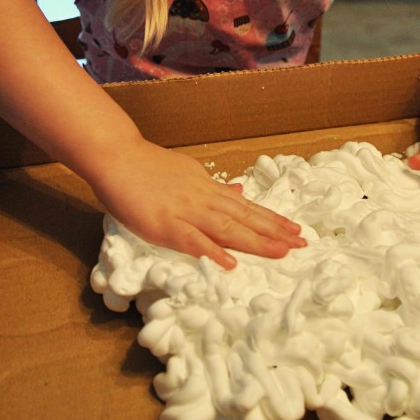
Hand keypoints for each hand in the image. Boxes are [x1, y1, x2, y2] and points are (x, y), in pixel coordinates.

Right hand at [90, 136, 305, 268]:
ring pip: (227, 228)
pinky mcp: (164, 224)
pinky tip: (230, 263)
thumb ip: (212, 186)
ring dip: (256, 241)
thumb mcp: (188, 172)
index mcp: (207, 188)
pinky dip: (212, 251)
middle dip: (274, 232)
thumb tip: (238, 191)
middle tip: (302, 244)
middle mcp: (203, 199)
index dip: (271, 219)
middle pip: (244, 217)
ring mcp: (185, 211)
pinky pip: (192, 240)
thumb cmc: (147, 166)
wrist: (117, 156)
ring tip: (281, 252)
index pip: (246, 207)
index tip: (295, 230)